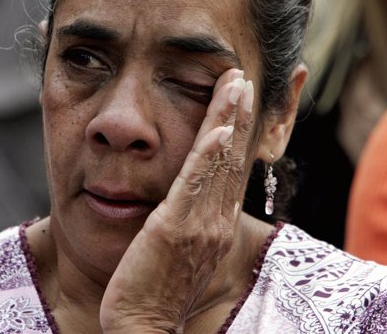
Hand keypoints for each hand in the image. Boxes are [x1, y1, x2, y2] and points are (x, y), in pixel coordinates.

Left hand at [100, 68, 253, 332]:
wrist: (143, 326)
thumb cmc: (155, 288)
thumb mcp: (180, 247)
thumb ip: (188, 218)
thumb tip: (187, 194)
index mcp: (217, 223)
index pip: (232, 168)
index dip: (239, 131)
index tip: (241, 98)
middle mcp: (217, 221)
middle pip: (233, 158)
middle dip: (239, 114)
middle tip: (243, 77)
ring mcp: (200, 225)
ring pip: (220, 163)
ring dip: (229, 120)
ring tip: (236, 84)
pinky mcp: (175, 229)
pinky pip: (195, 185)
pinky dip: (209, 155)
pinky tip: (216, 128)